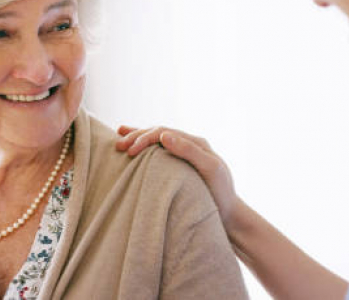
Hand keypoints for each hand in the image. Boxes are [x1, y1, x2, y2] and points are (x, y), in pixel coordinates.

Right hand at [115, 125, 239, 227]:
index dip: (144, 138)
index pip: (164, 132)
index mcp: (196, 142)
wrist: (229, 216)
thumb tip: (164, 135)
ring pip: (156, 141)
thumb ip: (189, 151)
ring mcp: (184, 156)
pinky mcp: (179, 168)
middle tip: (119, 145)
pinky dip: (144, 149)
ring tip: (119, 139)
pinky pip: (159, 153)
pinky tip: (132, 149)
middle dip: (136, 137)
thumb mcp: (210, 170)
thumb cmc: (221, 194)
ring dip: (137, 139)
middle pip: (157, 134)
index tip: (129, 151)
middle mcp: (189, 146)